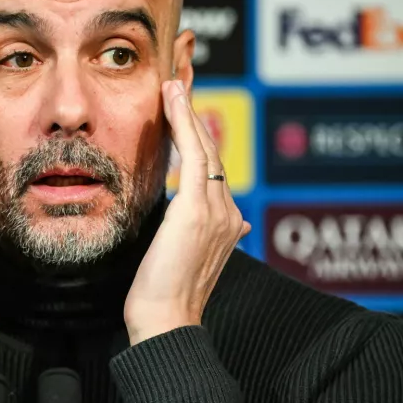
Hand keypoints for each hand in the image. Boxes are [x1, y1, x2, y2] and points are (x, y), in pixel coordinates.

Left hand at [124, 80, 250, 345]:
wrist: (165, 321)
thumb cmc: (164, 295)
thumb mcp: (188, 259)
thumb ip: (206, 236)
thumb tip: (238, 227)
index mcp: (228, 224)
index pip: (214, 170)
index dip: (199, 136)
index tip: (185, 110)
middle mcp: (229, 213)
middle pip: (214, 151)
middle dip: (195, 115)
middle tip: (180, 81)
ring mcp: (218, 210)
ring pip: (207, 147)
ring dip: (188, 111)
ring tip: (174, 83)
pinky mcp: (198, 209)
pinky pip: (196, 155)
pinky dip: (185, 123)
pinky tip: (173, 101)